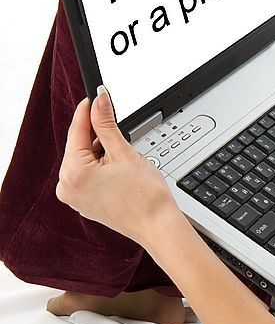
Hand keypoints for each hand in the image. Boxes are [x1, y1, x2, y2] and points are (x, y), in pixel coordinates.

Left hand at [55, 87, 180, 247]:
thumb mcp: (125, 152)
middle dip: (98, 136)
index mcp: (72, 173)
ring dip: (102, 153)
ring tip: (126, 158)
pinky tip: (120, 171)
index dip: (88, 111)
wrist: (158, 226)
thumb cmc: (146, 197)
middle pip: (79, 147)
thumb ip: (107, 124)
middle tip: (119, 129)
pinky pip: (88, 177)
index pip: (77, 131)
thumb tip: (99, 101)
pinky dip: (102, 169)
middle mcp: (67, 187)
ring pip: (85, 162)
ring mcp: (75, 198)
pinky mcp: (85, 203)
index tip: (96, 97)